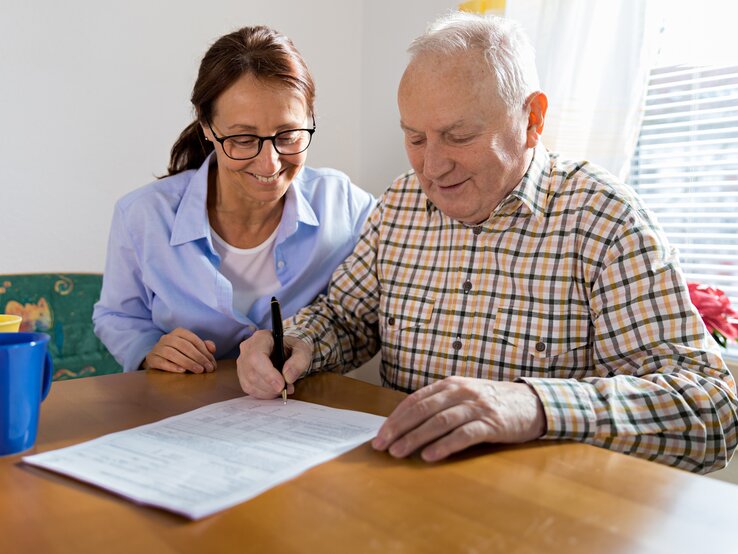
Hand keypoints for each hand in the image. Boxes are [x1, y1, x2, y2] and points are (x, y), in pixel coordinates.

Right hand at [143, 328, 216, 373]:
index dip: (205, 351)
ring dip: (188, 362)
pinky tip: (182, 371)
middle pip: (184, 346)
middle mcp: (167, 337)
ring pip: (173, 353)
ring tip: (199, 371)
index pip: (194, 340)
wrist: (158, 358)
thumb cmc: (179, 353)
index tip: (212, 363)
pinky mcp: (151, 358)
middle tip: (207, 369)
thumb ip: (204, 346)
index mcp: (179, 332)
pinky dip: (172, 366)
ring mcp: (157, 347)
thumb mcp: (192, 348)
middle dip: (198, 358)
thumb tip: (212, 348)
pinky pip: (161, 362)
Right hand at [237, 330, 311, 398]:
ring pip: (249, 383)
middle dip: (270, 386)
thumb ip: (299, 361)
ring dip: (268, 391)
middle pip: (252, 372)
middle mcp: (247, 348)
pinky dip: (263, 394)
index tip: (281, 385)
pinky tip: (274, 390)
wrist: (288, 351)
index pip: (256, 357)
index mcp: (261, 338)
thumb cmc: (293, 349)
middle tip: (286, 388)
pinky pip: (249, 389)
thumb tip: (288, 377)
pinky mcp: (242, 375)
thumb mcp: (302, 350)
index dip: (267, 374)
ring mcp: (242, 362)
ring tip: (283, 388)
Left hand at [372, 377, 545, 461]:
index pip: (415, 400)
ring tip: (399, 453)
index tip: (380, 435)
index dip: (395, 418)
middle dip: (399, 429)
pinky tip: (430, 456)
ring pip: (439, 422)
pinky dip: (445, 446)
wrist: (532, 403)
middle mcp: (461, 392)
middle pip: (423, 410)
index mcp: (450, 384)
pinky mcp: (491, 423)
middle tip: (382, 446)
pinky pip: (464, 435)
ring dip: (416, 438)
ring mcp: (476, 407)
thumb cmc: (491, 403)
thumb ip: (439, 406)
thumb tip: (406, 426)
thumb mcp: (463, 396)